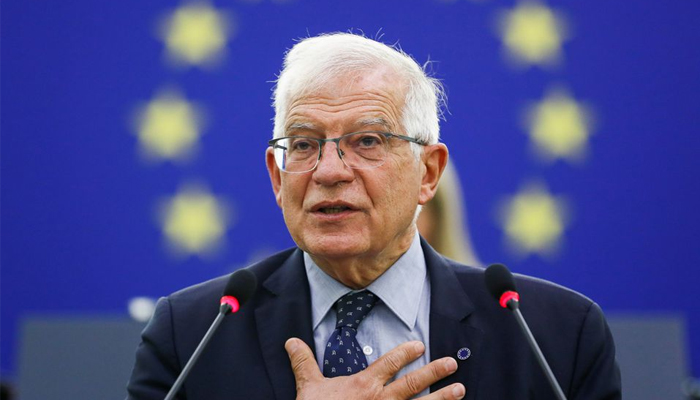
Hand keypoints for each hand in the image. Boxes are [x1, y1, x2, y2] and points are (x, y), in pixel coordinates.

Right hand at [285, 338, 465, 399]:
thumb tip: (292, 341)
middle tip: (451, 364)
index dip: (405, 353)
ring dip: (442, 399)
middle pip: (413, 383)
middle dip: (434, 372)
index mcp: (364, 386)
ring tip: (460, 390)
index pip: (389, 364)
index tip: (418, 345)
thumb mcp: (309, 387)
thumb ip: (304, 363)